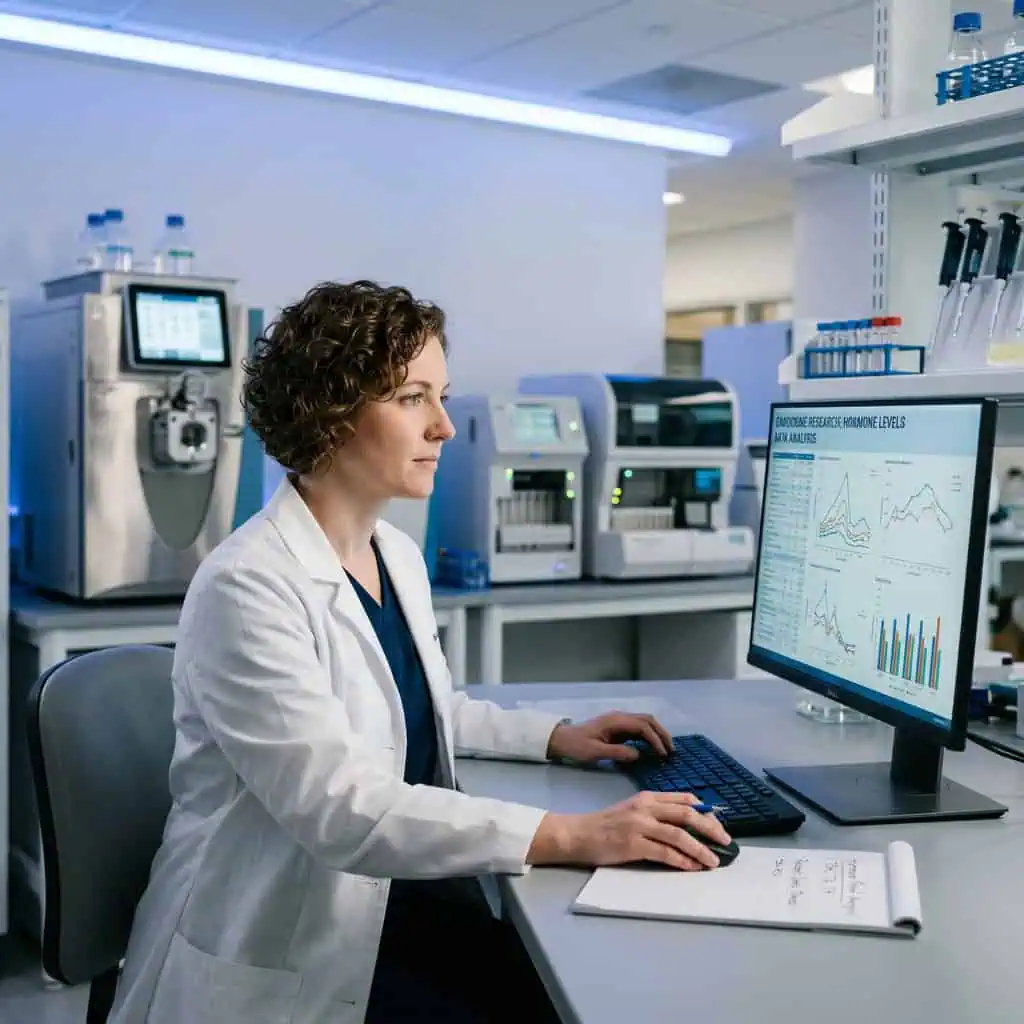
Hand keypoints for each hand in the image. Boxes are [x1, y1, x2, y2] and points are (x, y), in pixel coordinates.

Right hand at [527, 792, 731, 870]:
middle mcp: (645, 807)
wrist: (579, 833)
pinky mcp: (633, 844)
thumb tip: (687, 826)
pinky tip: (692, 867)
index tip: (719, 824)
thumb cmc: (606, 825)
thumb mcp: (632, 810)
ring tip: (713, 861)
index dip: (706, 812)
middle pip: (687, 814)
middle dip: (711, 829)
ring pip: (679, 835)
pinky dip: (682, 861)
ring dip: (701, 849)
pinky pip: (665, 853)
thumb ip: (656, 813)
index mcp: (647, 797)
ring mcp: (639, 825)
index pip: (684, 799)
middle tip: (726, 842)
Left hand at [546, 711, 673, 763]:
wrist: (562, 740)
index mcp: (615, 721)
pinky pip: (638, 728)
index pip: (643, 726)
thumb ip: (617, 752)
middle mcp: (619, 717)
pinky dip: (649, 736)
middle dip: (662, 733)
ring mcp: (619, 721)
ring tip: (666, 749)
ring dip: (657, 734)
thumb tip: (638, 754)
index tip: (663, 754)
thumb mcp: (595, 752)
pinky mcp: (617, 727)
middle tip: (672, 750)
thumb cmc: (576, 746)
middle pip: (647, 720)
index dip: (655, 739)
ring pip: (644, 722)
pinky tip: (653, 747)